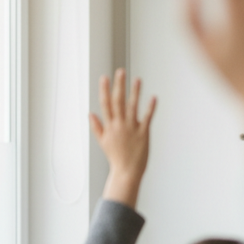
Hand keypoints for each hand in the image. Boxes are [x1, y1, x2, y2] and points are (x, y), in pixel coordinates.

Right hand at [90, 69, 156, 207]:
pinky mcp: (143, 133)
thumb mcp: (103, 142)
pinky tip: (153, 97)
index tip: (104, 77)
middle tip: (120, 71)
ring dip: (135, 92)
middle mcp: (119, 125)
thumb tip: (90, 114)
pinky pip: (147, 118)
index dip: (104, 90)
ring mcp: (132, 128)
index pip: (105, 104)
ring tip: (137, 79)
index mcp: (109, 126)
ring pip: (132, 106)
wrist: (127, 172)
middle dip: (119, 85)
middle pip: (118, 101)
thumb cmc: (116, 158)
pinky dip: (150, 107)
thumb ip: (97, 127)